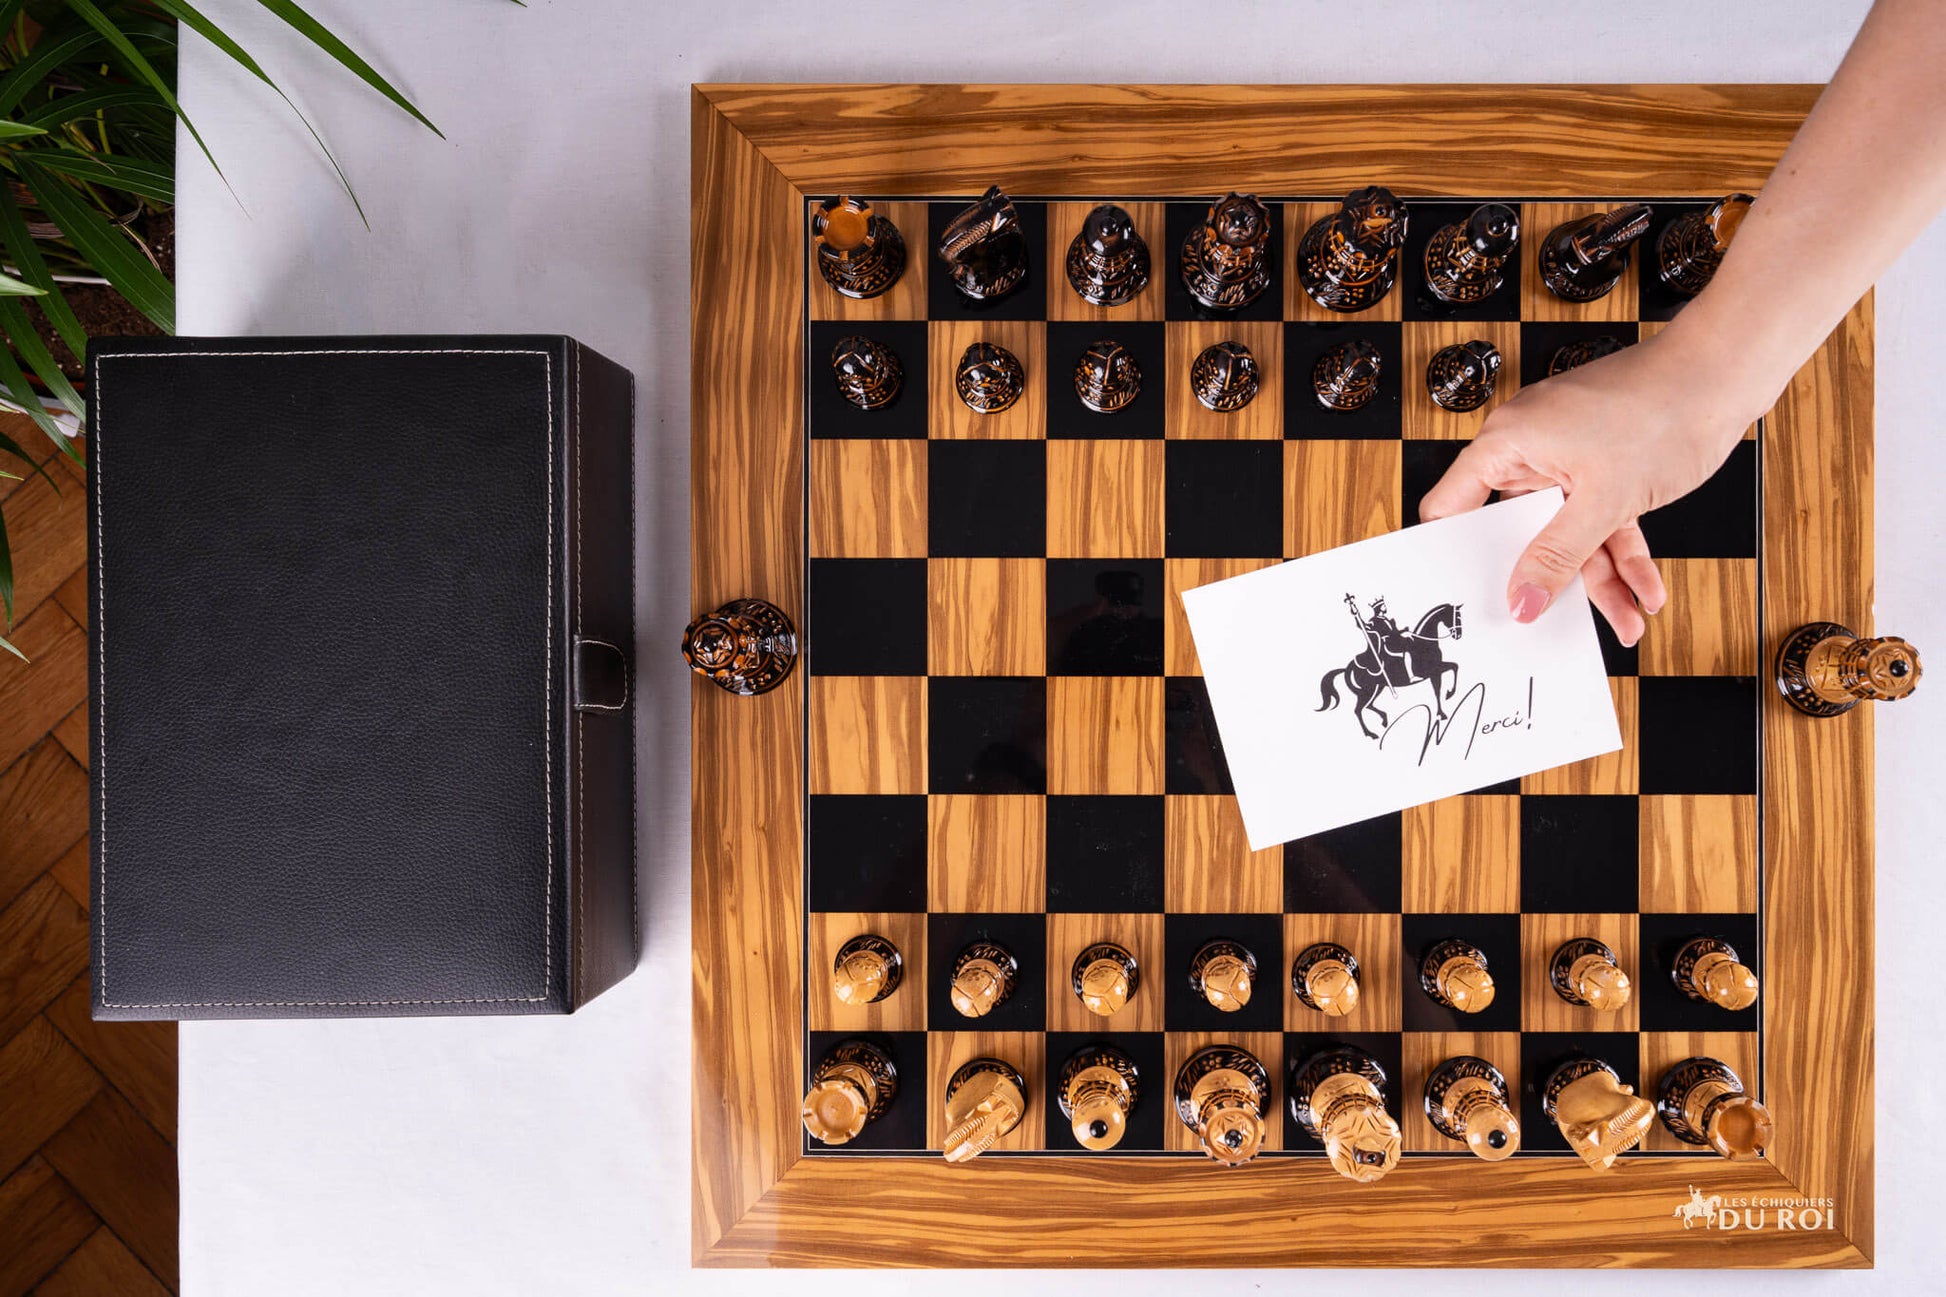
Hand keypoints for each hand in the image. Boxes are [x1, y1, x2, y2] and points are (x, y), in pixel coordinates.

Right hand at [1418, 326, 1759, 645]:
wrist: (1726, 374)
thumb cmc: (1660, 407)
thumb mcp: (1604, 499)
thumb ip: (1558, 555)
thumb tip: (1523, 600)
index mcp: (1508, 443)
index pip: (1453, 506)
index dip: (1456, 552)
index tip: (1469, 595)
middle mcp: (1532, 450)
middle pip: (1522, 531)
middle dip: (1547, 580)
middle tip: (1548, 623)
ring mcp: (1570, 459)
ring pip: (1572, 534)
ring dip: (1601, 578)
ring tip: (1627, 618)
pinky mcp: (1606, 469)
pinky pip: (1605, 523)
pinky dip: (1626, 554)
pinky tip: (1646, 589)